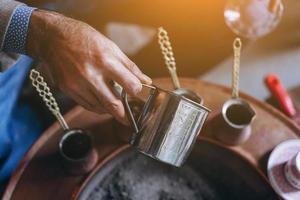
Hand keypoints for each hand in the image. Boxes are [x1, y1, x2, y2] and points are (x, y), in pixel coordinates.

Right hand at [26, 10, 151, 122]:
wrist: (52, 37)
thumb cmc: (83, 38)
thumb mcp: (110, 46)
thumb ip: (129, 66)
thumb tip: (144, 80)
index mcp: (105, 61)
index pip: (129, 85)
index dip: (137, 91)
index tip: (138, 92)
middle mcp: (90, 75)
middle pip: (113, 104)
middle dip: (125, 116)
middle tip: (130, 120)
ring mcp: (77, 84)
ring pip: (100, 108)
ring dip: (110, 110)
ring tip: (116, 108)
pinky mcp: (67, 90)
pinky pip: (86, 105)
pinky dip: (97, 107)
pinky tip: (102, 103)